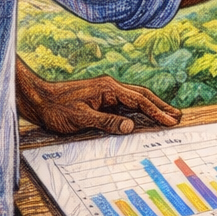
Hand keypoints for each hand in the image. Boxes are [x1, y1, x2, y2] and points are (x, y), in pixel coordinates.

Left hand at [19, 74, 181, 135]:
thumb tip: (130, 127)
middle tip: (178, 116)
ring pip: (134, 100)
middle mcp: (110, 88)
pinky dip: (137, 113)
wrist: (38, 100)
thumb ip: (106, 122)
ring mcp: (106, 93)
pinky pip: (124, 106)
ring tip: (167, 116)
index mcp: (108, 88)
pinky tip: (142, 120)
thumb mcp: (80, 119)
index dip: (157, 112)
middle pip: (142, 96)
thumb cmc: (56, 109)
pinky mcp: (100, 100)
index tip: (171, 121)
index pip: (139, 100)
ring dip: (151, 108)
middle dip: (160, 106)